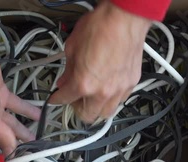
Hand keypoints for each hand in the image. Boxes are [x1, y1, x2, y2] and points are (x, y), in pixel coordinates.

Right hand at [0, 52, 40, 157]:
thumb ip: (2, 136)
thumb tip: (11, 150)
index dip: (2, 161)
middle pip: (2, 139)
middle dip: (16, 147)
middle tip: (31, 153)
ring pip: (11, 124)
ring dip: (23, 131)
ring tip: (37, 139)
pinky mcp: (1, 96)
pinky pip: (16, 107)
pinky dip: (27, 111)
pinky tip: (38, 115)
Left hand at [50, 0, 151, 122]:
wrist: (124, 17)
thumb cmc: (100, 27)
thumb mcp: (72, 48)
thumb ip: (67, 70)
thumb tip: (65, 80)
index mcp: (83, 84)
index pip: (64, 100)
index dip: (56, 99)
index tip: (55, 98)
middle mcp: (103, 91)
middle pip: (87, 116)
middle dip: (76, 109)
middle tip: (73, 99)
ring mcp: (120, 89)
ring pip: (106, 113)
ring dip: (95, 108)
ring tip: (90, 96)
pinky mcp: (132, 82)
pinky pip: (120, 100)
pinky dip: (111, 98)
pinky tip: (106, 88)